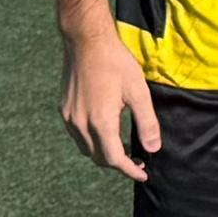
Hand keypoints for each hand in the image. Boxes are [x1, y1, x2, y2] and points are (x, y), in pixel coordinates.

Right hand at [57, 26, 160, 181]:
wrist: (86, 41)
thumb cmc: (116, 63)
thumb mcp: (138, 92)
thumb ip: (147, 123)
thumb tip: (154, 149)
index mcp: (101, 122)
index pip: (114, 159)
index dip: (130, 170)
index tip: (143, 174)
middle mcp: (80, 124)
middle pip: (98, 157)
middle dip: (118, 164)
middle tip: (137, 161)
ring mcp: (69, 117)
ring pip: (86, 148)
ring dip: (103, 154)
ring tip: (122, 150)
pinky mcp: (64, 109)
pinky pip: (77, 135)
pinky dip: (91, 141)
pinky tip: (104, 132)